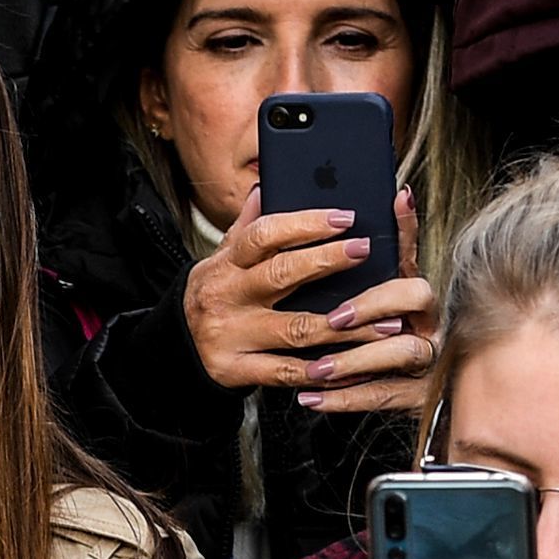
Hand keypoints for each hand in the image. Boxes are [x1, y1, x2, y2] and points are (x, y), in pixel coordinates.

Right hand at [183, 188, 425, 399]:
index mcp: (227, 264)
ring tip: (383, 319)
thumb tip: (268, 185)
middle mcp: (228, 297)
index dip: (305, 224)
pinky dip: (318, 369)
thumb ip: (248, 226)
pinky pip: (284, 372)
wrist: (175, 346)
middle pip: (281, 275)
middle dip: (327, 261)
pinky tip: (350, 363)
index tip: (345, 218)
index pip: (264, 235)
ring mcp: (232, 336)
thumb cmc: (214, 295)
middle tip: (365, 251)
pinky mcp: (235, 371)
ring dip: (344, 326)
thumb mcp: (222, 257)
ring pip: (294, 329)